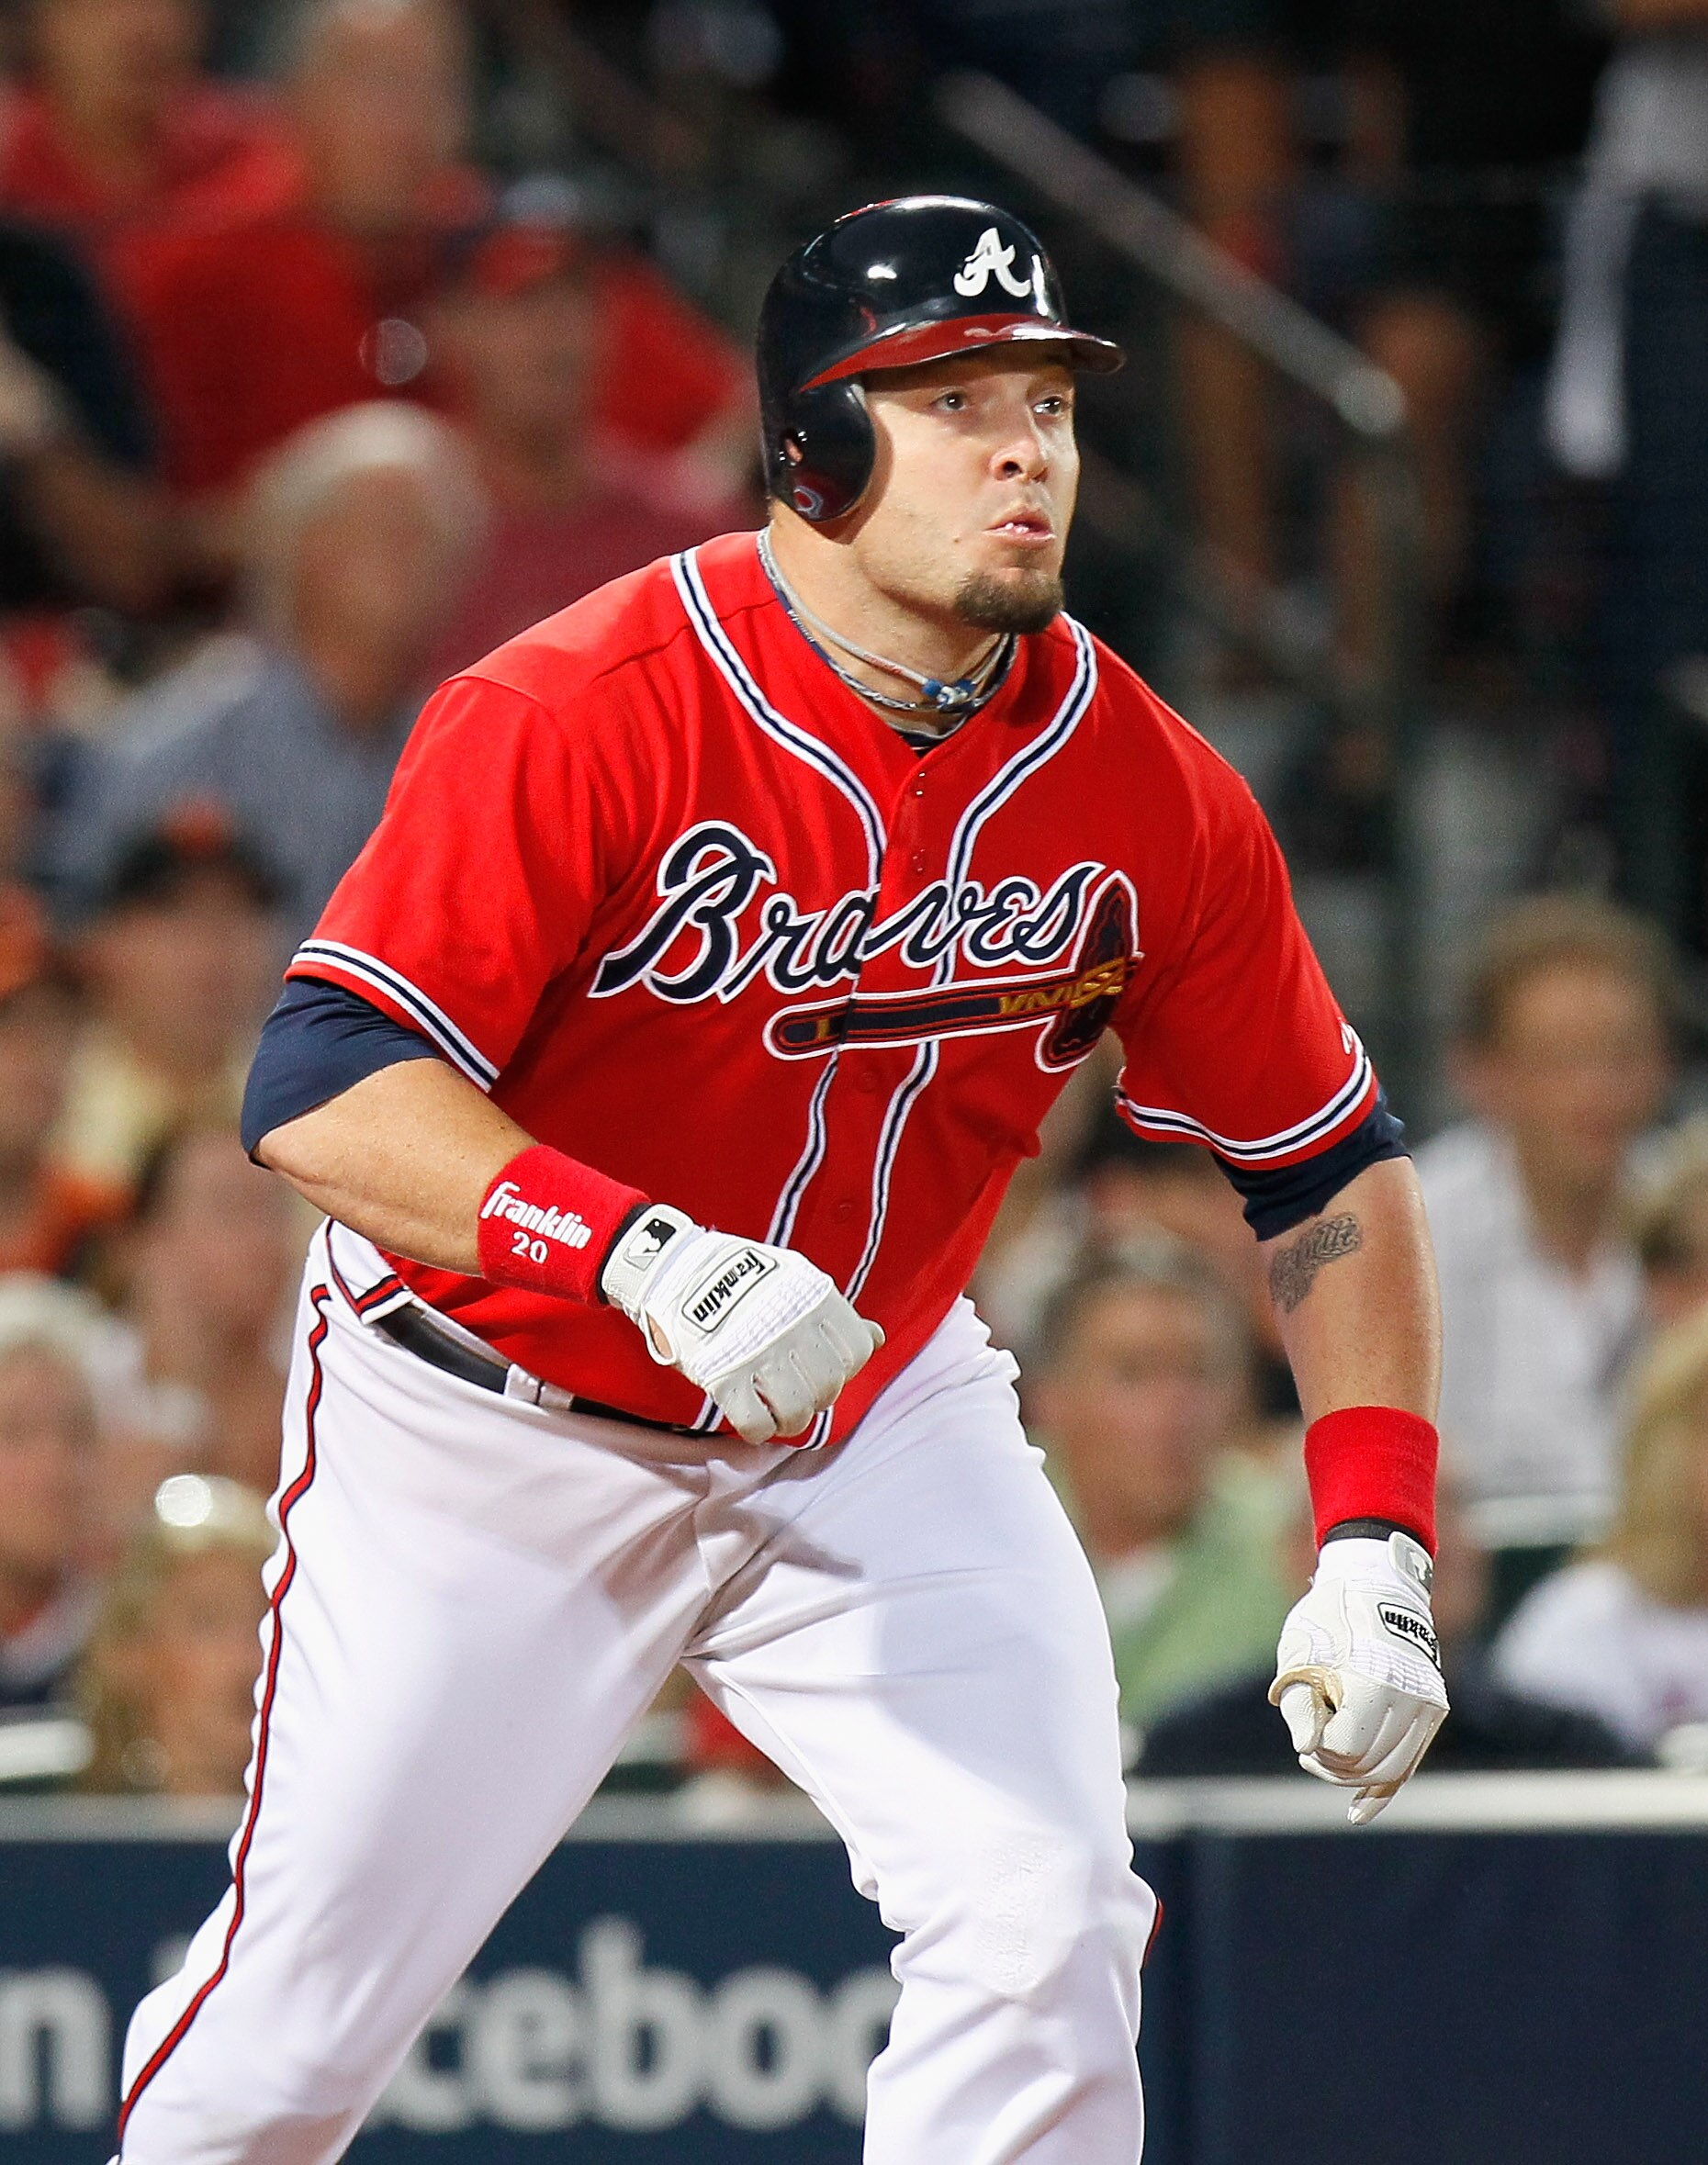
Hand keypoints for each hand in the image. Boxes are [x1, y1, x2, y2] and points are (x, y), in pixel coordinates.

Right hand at [600, 1206, 882, 1443]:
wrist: (676, 1270)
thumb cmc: (742, 1279)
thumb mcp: (796, 1281)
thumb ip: (835, 1313)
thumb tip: (877, 1336)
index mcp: (815, 1299)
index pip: (858, 1351)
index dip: (845, 1367)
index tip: (822, 1367)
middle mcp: (793, 1327)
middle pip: (830, 1386)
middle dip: (817, 1397)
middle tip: (796, 1391)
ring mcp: (759, 1354)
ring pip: (799, 1411)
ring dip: (790, 1420)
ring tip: (777, 1411)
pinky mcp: (724, 1377)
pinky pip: (757, 1425)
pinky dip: (759, 1430)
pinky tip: (752, 1419)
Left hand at [1268, 1531, 1447, 1824]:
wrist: (1376, 1584)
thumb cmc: (1329, 1619)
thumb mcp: (1300, 1655)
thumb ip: (1300, 1708)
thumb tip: (1308, 1750)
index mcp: (1375, 1682)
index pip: (1346, 1749)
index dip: (1318, 1752)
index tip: (1304, 1736)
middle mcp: (1411, 1697)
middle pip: (1370, 1765)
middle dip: (1335, 1767)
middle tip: (1310, 1751)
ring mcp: (1427, 1704)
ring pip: (1391, 1769)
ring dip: (1355, 1774)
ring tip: (1326, 1755)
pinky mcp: (1433, 1708)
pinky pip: (1409, 1760)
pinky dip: (1384, 1787)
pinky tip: (1358, 1813)